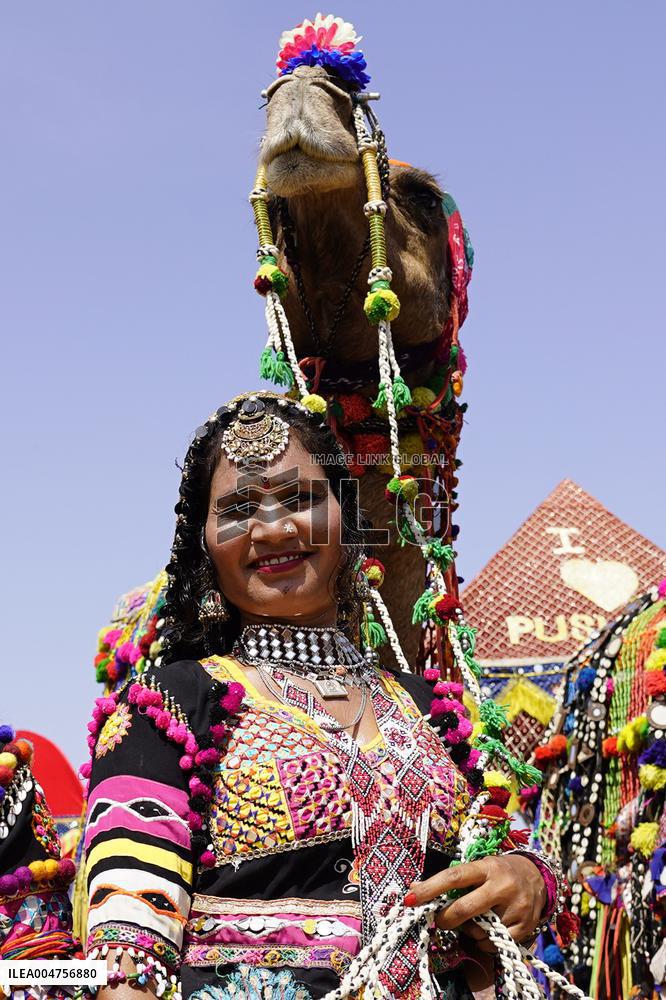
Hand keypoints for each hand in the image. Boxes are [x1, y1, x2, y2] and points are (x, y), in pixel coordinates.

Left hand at [405, 854, 546, 952]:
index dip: (430, 888)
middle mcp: (502, 886)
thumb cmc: (498, 872)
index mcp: (487, 867)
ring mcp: (515, 908)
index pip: (454, 877)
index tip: (409, 899)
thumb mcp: (479, 868)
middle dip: (445, 919)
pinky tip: (488, 929)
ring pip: (478, 931)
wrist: (537, 877)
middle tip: (439, 920)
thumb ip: (452, 880)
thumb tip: (414, 889)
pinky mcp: (524, 927)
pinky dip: (483, 941)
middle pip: (464, 909)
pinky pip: (492, 944)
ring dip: (467, 930)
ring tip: (475, 919)